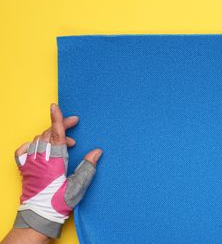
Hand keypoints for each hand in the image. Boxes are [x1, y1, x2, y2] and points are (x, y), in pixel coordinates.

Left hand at [2, 104, 101, 242]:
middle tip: (74, 124)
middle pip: (48, 133)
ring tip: (63, 142)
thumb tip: (97, 152)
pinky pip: (24, 149)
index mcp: (55, 160)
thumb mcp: (78, 185)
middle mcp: (40, 158)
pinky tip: (40, 147)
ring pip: (38, 139)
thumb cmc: (59, 202)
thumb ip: (88, 166)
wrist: (39, 215)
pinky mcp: (24, 168)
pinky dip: (33, 144)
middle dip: (60, 126)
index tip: (55, 106)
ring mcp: (30, 162)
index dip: (56, 119)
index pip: (55, 134)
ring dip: (51, 136)